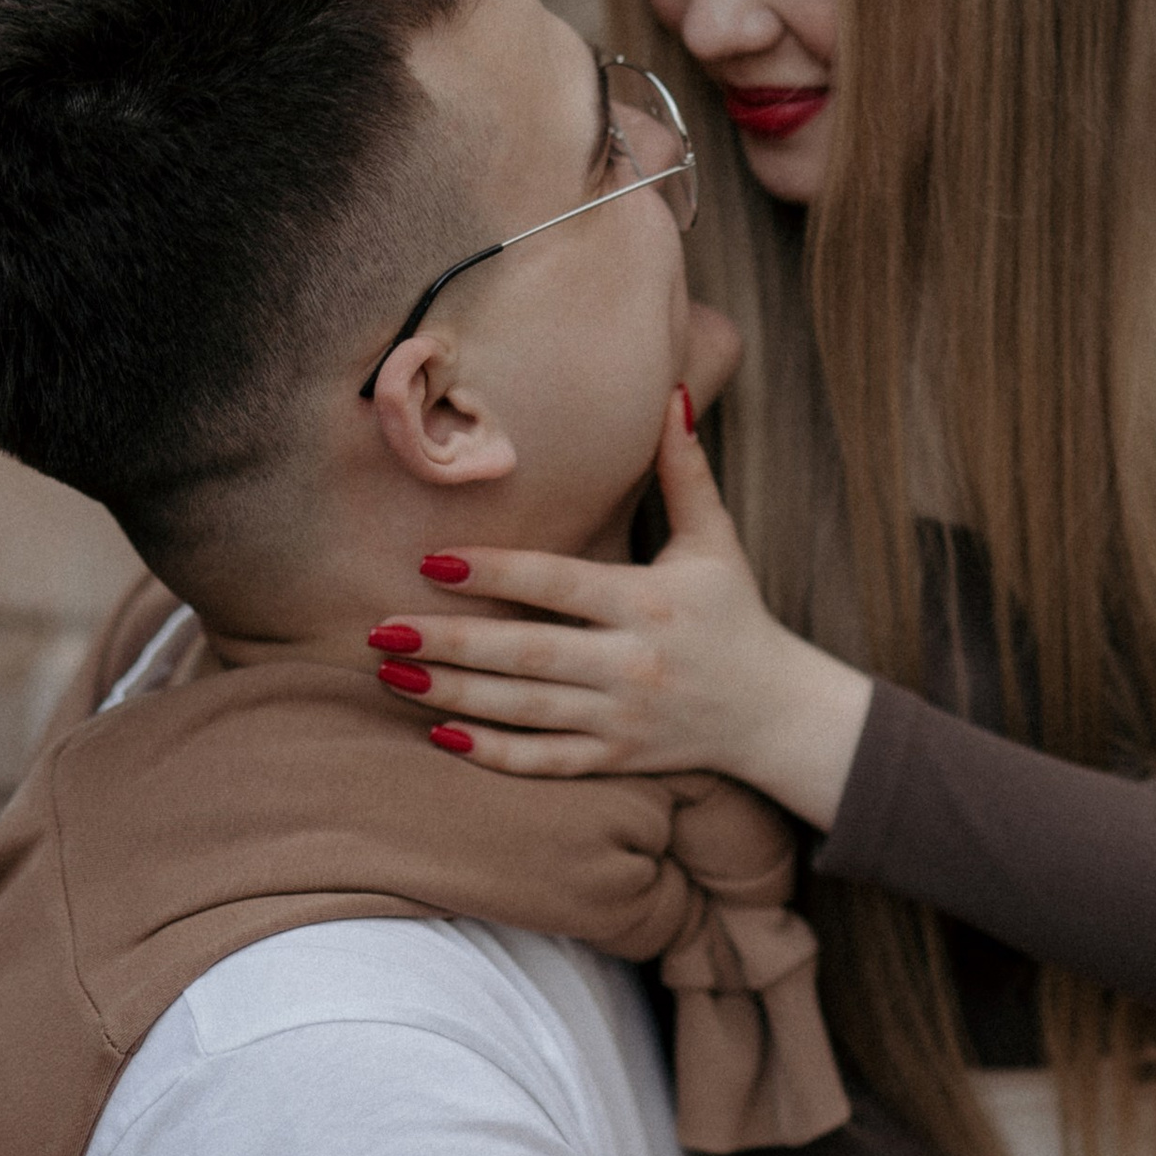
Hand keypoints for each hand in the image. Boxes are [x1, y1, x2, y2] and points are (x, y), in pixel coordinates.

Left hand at [383, 396, 873, 825]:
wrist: (776, 712)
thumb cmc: (734, 614)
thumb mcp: (715, 540)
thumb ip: (684, 471)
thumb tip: (668, 394)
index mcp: (650, 601)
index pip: (558, 584)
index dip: (494, 572)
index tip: (431, 562)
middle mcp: (633, 662)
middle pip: (527, 653)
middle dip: (450, 641)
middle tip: (378, 627)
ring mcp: (623, 718)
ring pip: (525, 709)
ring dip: (453, 693)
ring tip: (390, 673)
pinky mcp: (618, 760)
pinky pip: (547, 762)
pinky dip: (494, 755)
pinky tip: (440, 736)